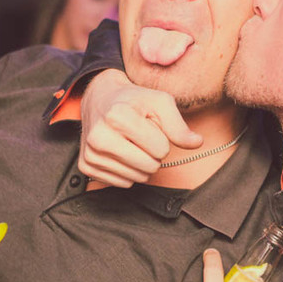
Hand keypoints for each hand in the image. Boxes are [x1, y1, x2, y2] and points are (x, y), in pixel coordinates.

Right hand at [78, 69, 201, 186]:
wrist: (100, 98)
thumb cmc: (134, 100)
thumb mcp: (160, 102)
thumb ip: (179, 125)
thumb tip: (196, 143)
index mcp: (117, 117)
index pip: (161, 149)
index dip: (162, 139)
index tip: (150, 127)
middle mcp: (99, 136)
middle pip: (150, 167)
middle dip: (153, 154)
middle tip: (142, 136)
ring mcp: (90, 153)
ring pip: (137, 178)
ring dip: (141, 163)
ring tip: (131, 143)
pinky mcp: (86, 166)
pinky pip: (122, 183)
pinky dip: (128, 171)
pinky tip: (120, 152)